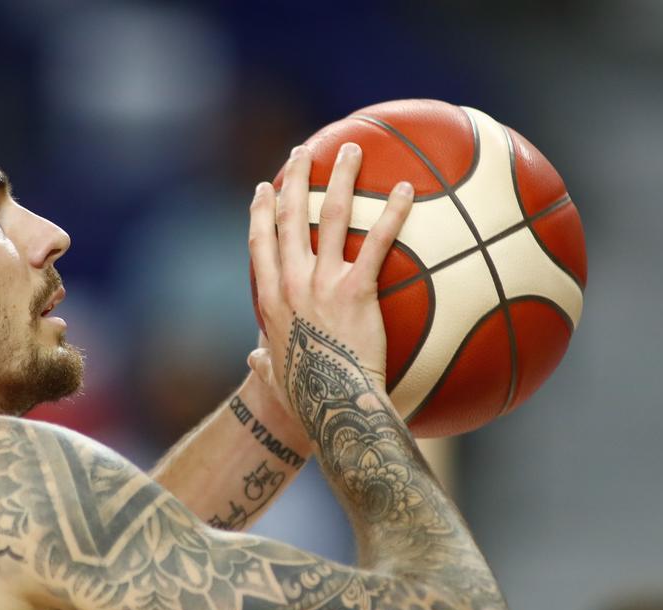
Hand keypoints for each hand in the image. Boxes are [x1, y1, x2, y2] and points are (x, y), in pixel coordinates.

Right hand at [248, 143, 413, 418]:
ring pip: (332, 216)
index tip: (264, 189)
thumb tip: (254, 361)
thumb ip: (262, 364)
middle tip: (303, 153)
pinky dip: (393, 212)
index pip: (260, 244)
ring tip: (351, 150)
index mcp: (271, 300)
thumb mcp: (273, 378)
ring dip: (341, 178)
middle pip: (290, 218)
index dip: (261, 213)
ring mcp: (322, 283)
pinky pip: (378, 243)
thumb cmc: (304, 402)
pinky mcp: (356, 290)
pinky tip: (408, 189)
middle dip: (296, 179)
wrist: (331, 407)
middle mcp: (292, 283)